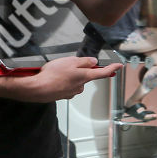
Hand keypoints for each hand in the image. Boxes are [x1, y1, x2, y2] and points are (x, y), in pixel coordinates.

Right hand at [6, 57, 121, 102]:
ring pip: (74, 81)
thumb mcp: (70, 61)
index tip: (119, 66)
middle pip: (85, 76)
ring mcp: (72, 92)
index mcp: (85, 76)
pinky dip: (60, 82)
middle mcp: (81, 86)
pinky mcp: (62, 95)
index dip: (112, 68)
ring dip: (68, 76)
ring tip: (55, 72)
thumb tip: (94, 62)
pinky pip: (65, 86)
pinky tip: (52, 79)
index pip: (103, 72)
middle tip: (65, 65)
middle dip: (78, 70)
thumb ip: (84, 61)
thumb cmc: (53, 75)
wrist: (37, 89)